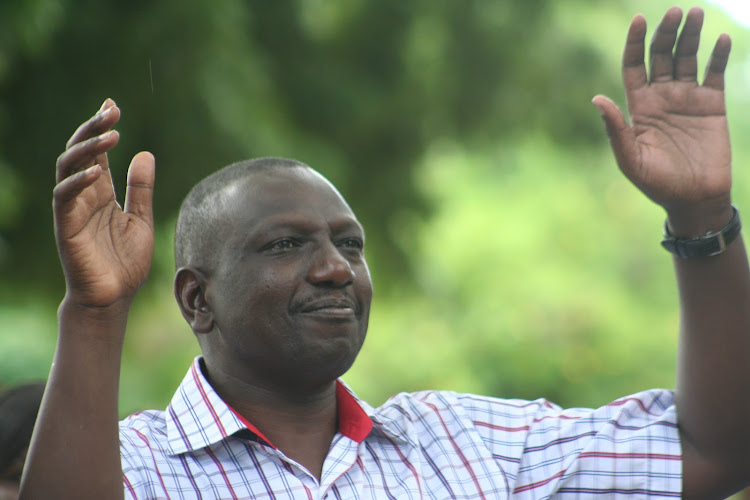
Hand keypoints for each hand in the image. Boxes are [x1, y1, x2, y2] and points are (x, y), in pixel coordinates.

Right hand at [54, 99, 154, 308]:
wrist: (113, 298)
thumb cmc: (125, 262)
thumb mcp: (143, 220)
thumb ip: (142, 189)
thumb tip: (145, 154)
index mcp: (102, 192)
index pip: (98, 152)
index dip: (102, 128)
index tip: (113, 105)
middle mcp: (85, 195)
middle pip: (81, 152)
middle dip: (93, 128)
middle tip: (112, 110)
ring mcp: (73, 209)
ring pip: (68, 168)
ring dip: (87, 148)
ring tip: (111, 133)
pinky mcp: (66, 226)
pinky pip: (65, 197)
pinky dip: (80, 181)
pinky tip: (99, 171)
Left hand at [593, 7, 731, 230]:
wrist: (694, 199)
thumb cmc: (657, 184)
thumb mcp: (630, 159)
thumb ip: (616, 130)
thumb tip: (596, 99)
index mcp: (639, 107)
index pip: (633, 66)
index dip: (634, 43)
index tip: (638, 19)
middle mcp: (661, 97)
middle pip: (661, 55)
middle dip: (666, 32)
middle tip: (675, 11)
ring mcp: (687, 99)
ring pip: (687, 58)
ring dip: (691, 35)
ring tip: (696, 13)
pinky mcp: (712, 105)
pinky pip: (714, 74)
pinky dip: (717, 56)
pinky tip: (719, 40)